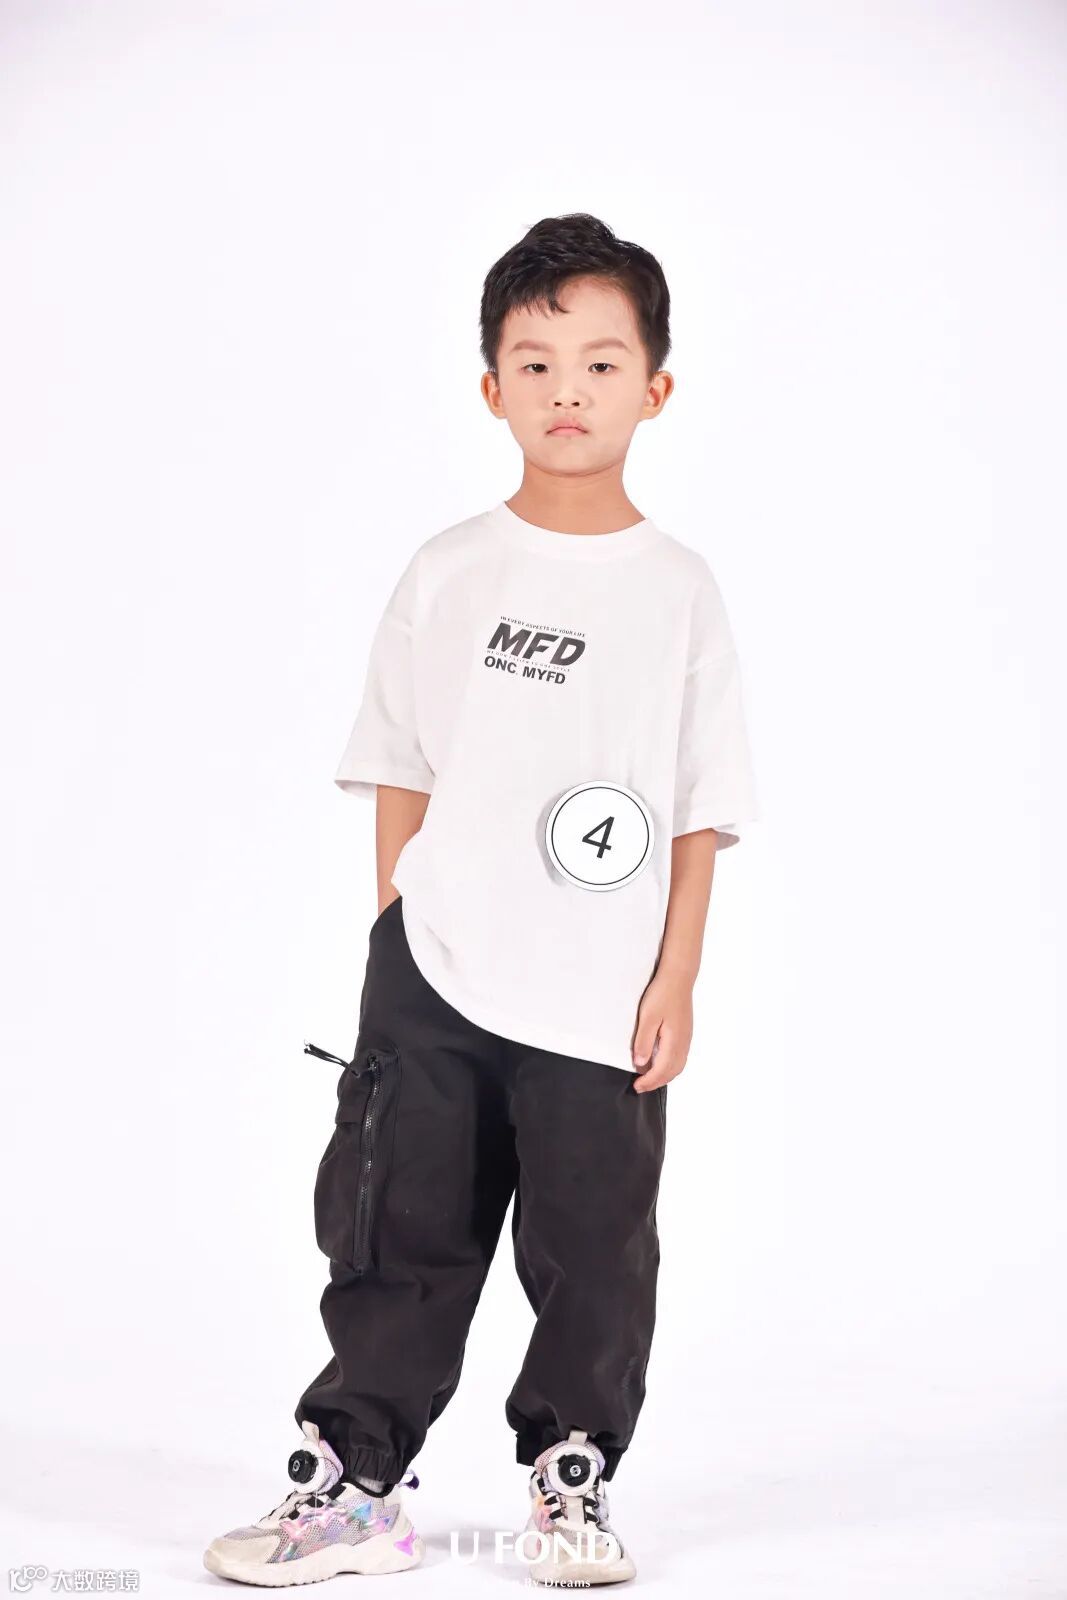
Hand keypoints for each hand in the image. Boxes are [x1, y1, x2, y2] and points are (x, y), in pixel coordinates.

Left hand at [630, 966, 693, 1090]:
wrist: (678, 977)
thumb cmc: (662, 994)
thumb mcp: (647, 1017)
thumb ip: (644, 1041)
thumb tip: (640, 1063)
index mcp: (674, 1041)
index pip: (662, 1070)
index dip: (649, 1081)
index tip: (636, 1086)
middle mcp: (683, 1043)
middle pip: (672, 1072)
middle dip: (656, 1082)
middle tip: (640, 1086)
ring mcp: (686, 1038)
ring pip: (678, 1066)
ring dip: (664, 1076)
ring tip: (648, 1078)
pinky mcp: (685, 1033)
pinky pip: (679, 1057)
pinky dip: (669, 1066)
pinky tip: (659, 1063)